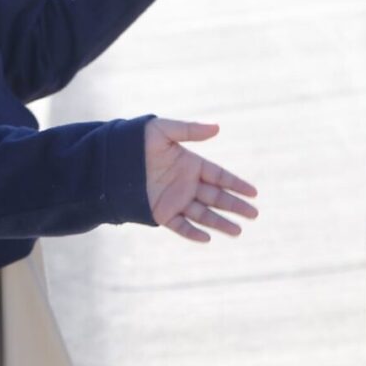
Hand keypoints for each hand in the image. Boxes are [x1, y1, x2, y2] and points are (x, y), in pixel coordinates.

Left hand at [143, 118, 258, 242]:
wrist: (111, 158)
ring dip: (220, 223)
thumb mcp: (164, 131)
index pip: (219, 176)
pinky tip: (207, 238)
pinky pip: (180, 226)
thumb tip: (217, 128)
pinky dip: (193, 233)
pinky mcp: (161, 213)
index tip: (254, 193)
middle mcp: (186, 184)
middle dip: (235, 206)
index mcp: (191, 164)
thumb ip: (189, 131)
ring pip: (203, 214)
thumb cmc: (138, 140)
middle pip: (217, 197)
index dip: (236, 184)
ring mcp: (175, 200)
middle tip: (254, 214)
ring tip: (238, 231)